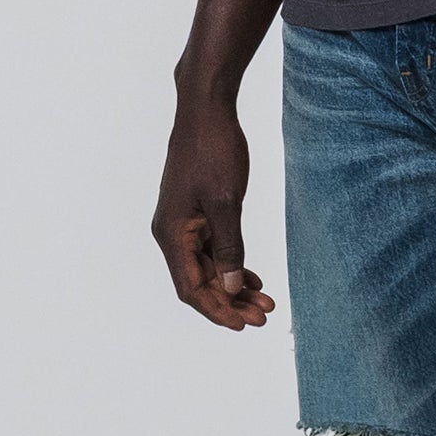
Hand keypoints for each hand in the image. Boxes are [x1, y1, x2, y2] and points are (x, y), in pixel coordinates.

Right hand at [153, 96, 275, 329]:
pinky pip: (211, 249)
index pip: (191, 288)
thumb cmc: (214, 151)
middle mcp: (171, 233)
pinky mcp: (195, 212)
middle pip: (199, 282)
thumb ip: (229, 247)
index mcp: (171, 234)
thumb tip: (230, 288)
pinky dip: (230, 264)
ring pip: (207, 267)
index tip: (245, 325)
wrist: (206, 110)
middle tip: (265, 316)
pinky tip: (251, 277)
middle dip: (231, 302)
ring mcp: (182, 223)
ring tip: (265, 301)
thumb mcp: (227, 203)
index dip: (217, 311)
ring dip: (233, 286)